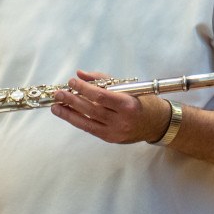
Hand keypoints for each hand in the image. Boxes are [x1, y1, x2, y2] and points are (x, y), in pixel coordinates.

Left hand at [50, 69, 170, 143]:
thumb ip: (103, 80)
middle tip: (58, 94)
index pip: (101, 96)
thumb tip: (80, 74)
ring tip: (56, 107)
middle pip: (91, 110)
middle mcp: (122, 121)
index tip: (72, 81)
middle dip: (72, 101)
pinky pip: (90, 129)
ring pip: (87, 122)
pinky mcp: (111, 139)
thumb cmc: (142, 101)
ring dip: (69, 114)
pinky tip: (67, 114)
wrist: (157, 123)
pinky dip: (78, 121)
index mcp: (128, 105)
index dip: (84, 89)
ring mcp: (116, 132)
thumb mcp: (127, 87)